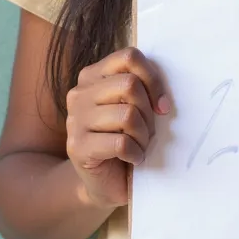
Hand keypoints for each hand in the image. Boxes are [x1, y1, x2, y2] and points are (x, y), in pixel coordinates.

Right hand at [66, 47, 168, 207]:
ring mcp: (75, 120)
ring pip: (127, 115)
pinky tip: (133, 158)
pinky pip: (121, 142)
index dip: (153, 78)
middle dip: (148, 112)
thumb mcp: (134, 105)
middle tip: (148, 130)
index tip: (162, 104)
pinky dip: (136, 152)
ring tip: (140, 145)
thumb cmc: (125, 137)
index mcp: (93, 75)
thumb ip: (142, 87)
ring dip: (143, 135)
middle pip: (130, 84)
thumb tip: (163, 97)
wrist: (105, 182)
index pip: (129, 57)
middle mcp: (79, 93)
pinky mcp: (77, 147)